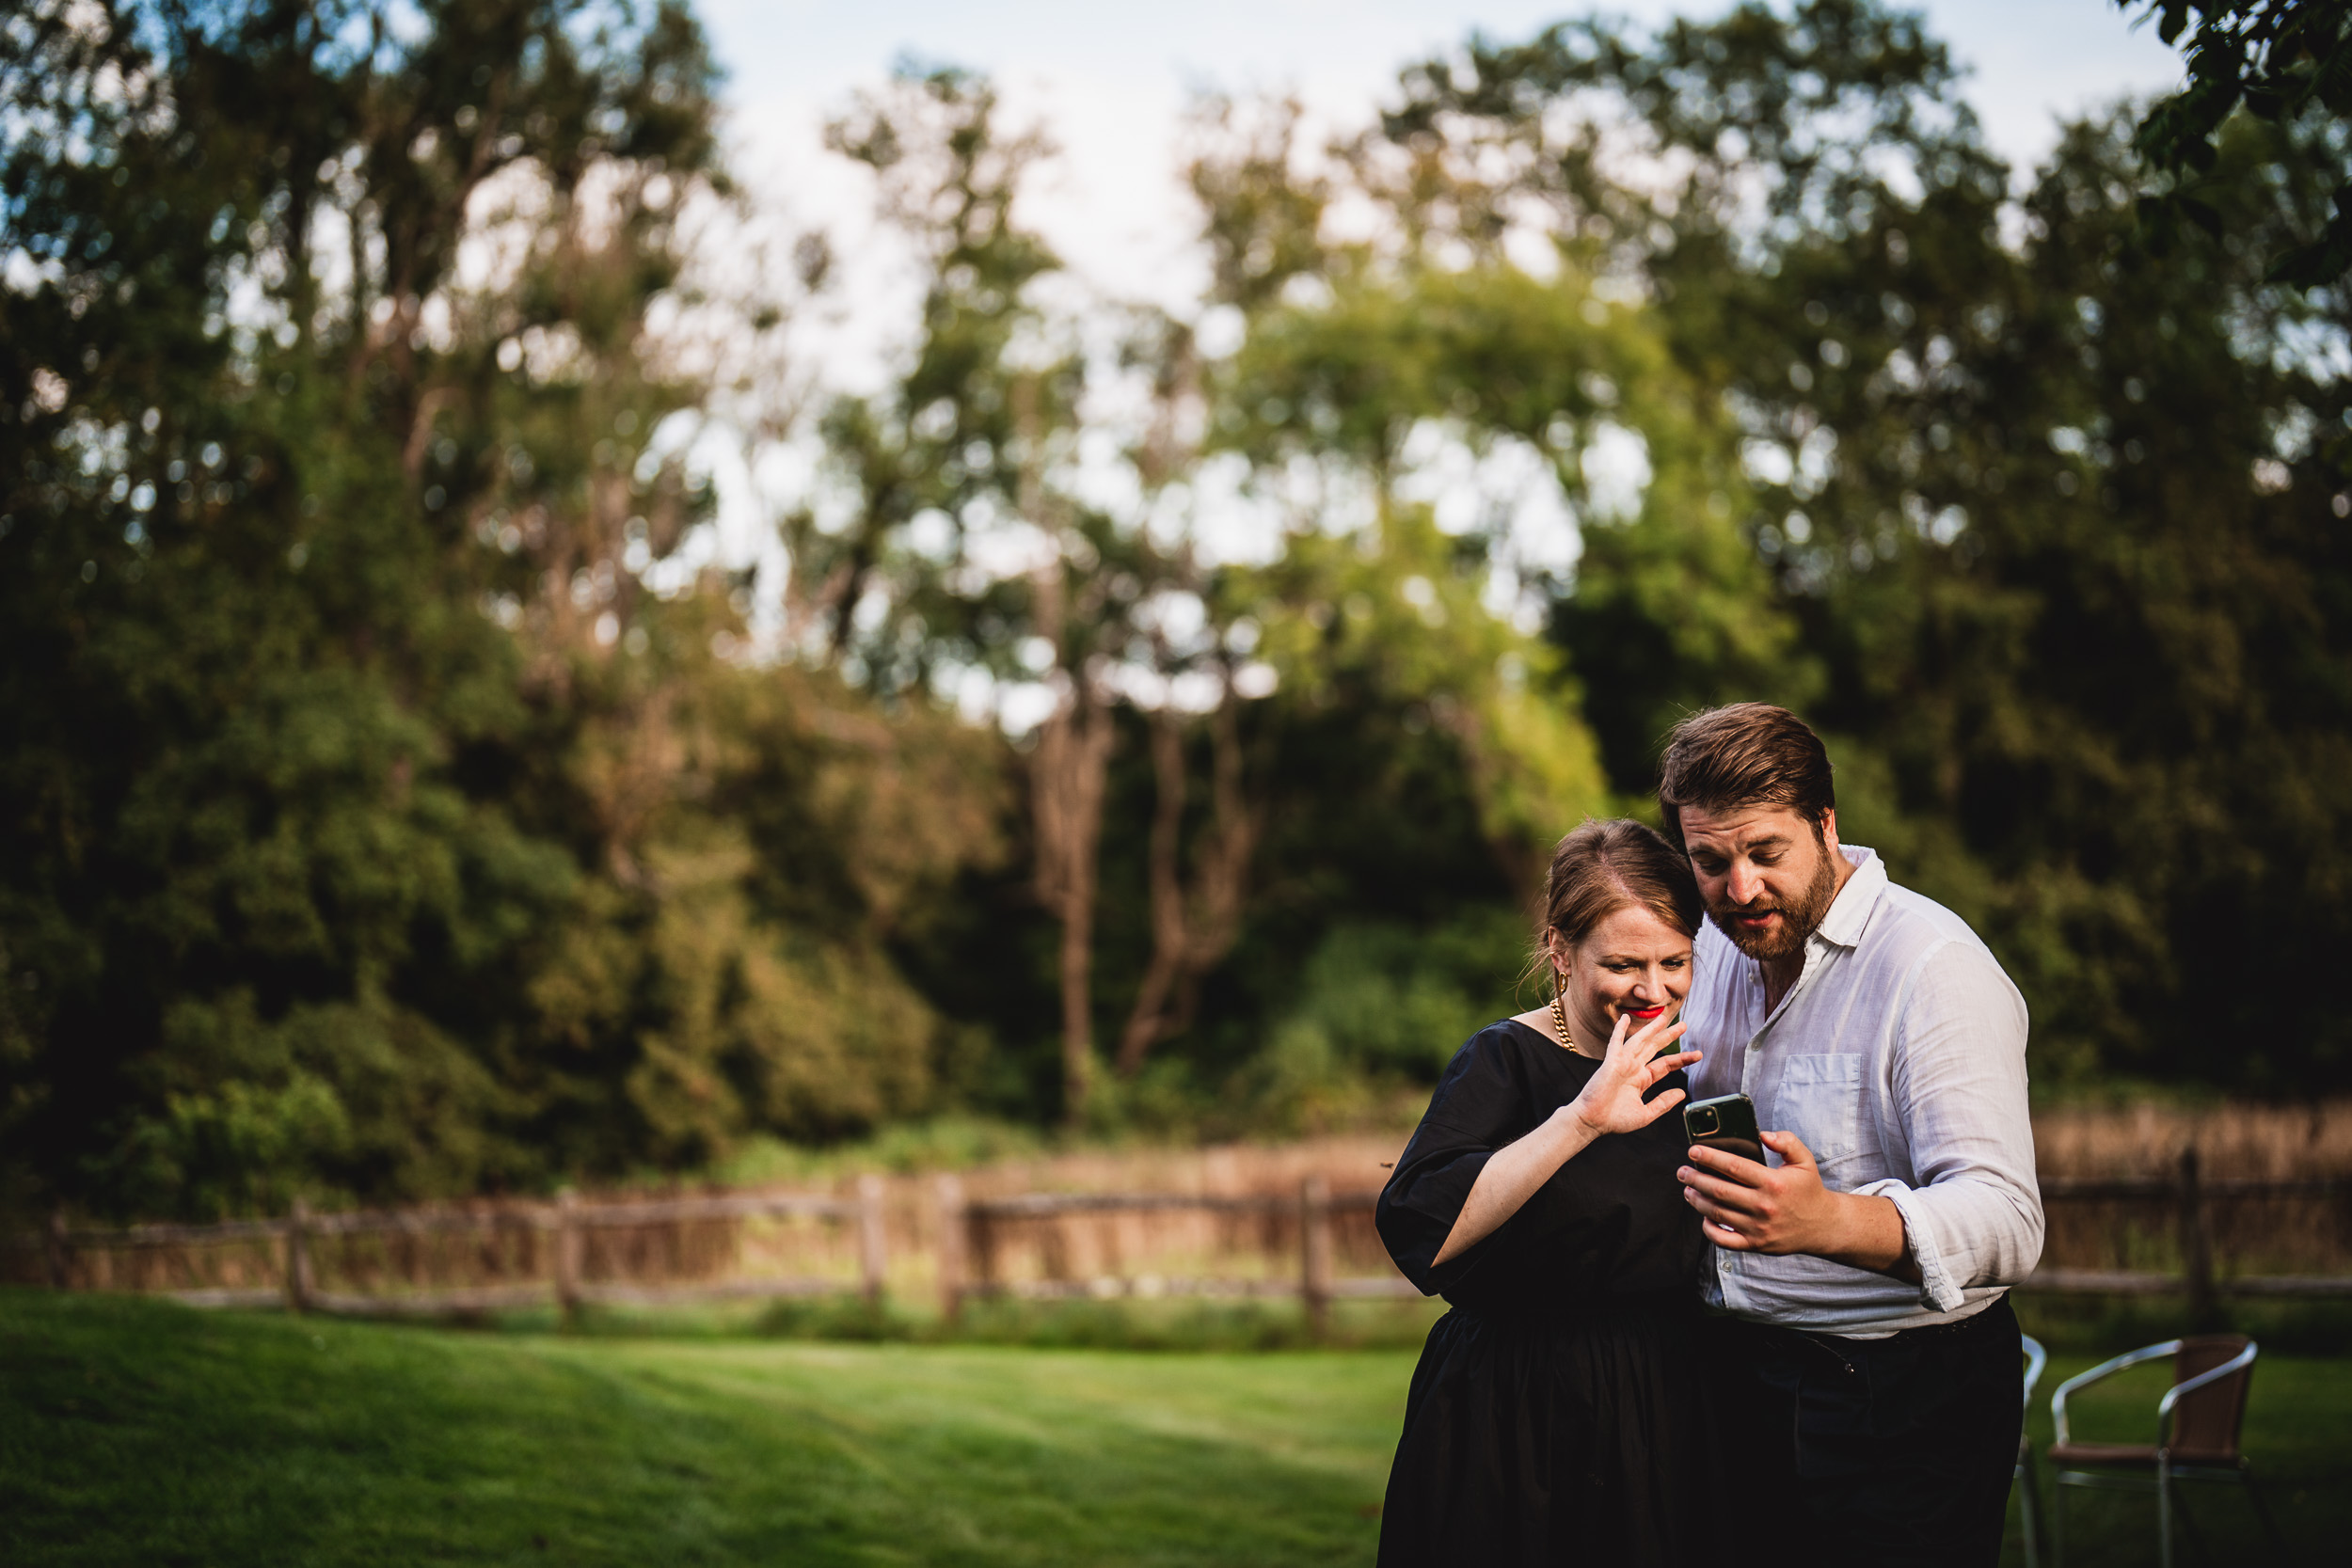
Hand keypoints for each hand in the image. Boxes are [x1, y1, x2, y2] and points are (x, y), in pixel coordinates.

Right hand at [1565, 1007, 1699, 1137]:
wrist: (1593, 1122)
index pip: (1665, 1065)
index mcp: (1642, 1079)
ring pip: (1640, 1041)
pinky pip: (1616, 1043)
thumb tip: (1681, 1092)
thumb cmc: (1615, 1119)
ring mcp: (1622, 1063)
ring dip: (1651, 1029)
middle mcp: (1633, 1068)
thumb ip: (1663, 1103)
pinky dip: (1619, 1030)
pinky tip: (1625, 1019)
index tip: (1697, 1055)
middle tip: (1684, 1026)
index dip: (1682, 1059)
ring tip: (1663, 1017)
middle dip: (1669, 1036)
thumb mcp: (1646, 1113)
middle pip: (1655, 1048)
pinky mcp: (1611, 1063)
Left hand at [1677, 1129, 1914, 1276]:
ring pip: (1717, 1213)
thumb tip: (1763, 1134)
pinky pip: (1724, 1240)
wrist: (1823, 1226)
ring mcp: (1758, 1228)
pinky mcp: (1755, 1245)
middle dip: (1695, 1178)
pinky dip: (1709, 1229)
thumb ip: (1787, 1142)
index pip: (1734, 1167)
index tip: (1693, 1150)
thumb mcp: (1804, 1161)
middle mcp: (1764, 1206)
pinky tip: (1704, 1215)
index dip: (1710, 1157)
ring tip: (1688, 1189)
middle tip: (1682, 1171)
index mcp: (1773, 1183)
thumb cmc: (1809, 1189)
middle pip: (1719, 1190)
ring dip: (1697, 1200)